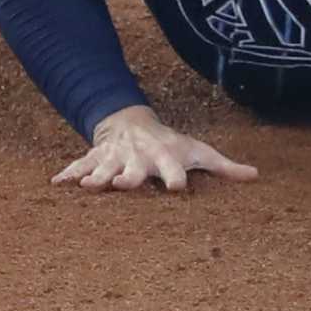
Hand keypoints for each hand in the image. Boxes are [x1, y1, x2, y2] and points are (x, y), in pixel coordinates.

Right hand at [52, 105, 258, 192]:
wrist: (132, 123)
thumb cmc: (172, 145)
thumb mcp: (199, 152)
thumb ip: (224, 167)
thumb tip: (256, 175)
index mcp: (165, 158)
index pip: (173, 169)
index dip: (175, 177)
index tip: (176, 188)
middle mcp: (139, 159)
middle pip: (134, 171)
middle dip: (129, 178)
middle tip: (122, 184)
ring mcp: (115, 158)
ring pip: (104, 169)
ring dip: (96, 177)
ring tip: (88, 185)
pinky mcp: (94, 158)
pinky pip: (78, 166)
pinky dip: (68, 174)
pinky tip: (55, 183)